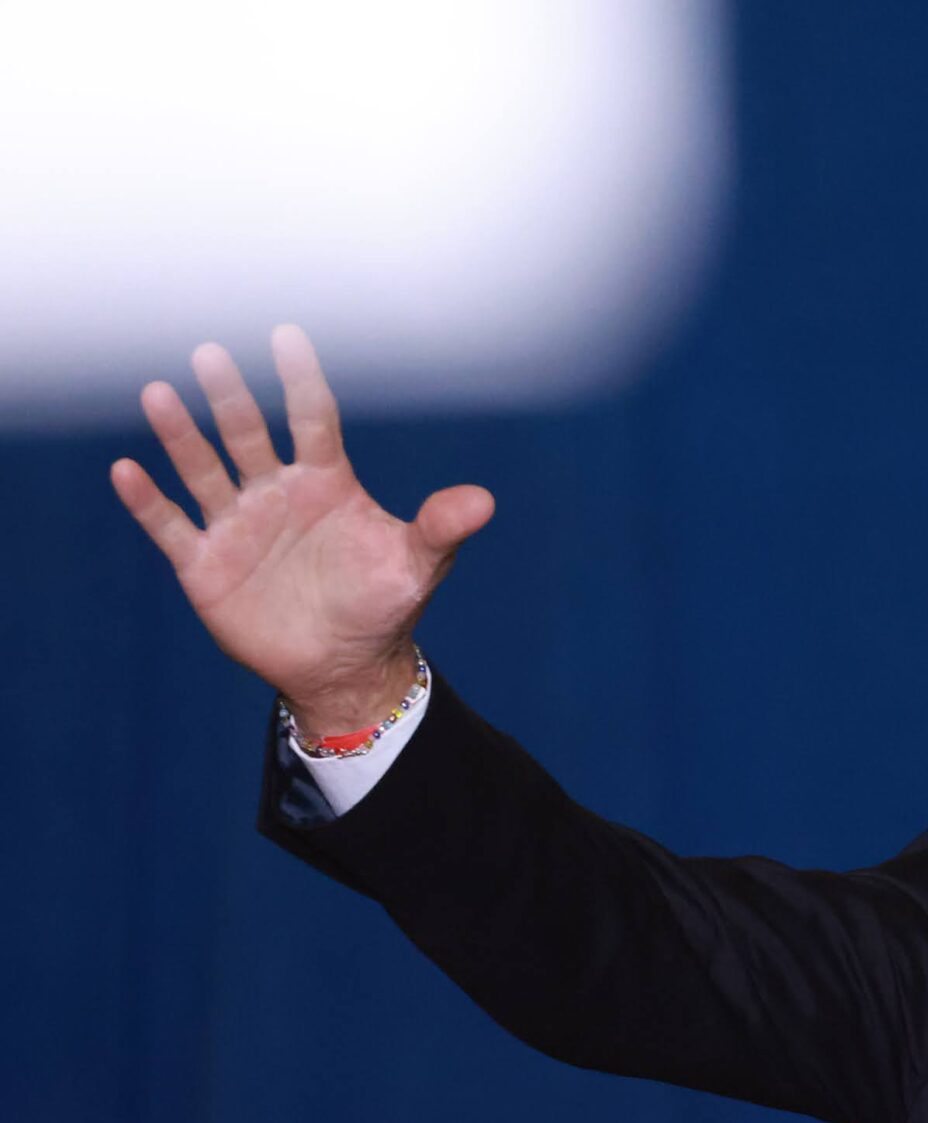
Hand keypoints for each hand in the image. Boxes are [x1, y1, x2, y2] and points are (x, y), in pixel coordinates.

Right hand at [109, 328, 492, 734]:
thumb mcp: (418, 566)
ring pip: (203, 470)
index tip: (287, 336)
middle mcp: (276, 493)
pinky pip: (171, 525)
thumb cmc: (383, 605)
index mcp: (326, 483)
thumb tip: (484, 501)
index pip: (312, 420)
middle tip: (211, 354)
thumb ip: (441, 528)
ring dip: (181, 436)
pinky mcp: (205, 564)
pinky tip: (126, 469)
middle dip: (231, 397)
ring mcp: (237, 525)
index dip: (301, 380)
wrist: (345, 665)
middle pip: (248, 434)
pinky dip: (148, 501)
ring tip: (159, 394)